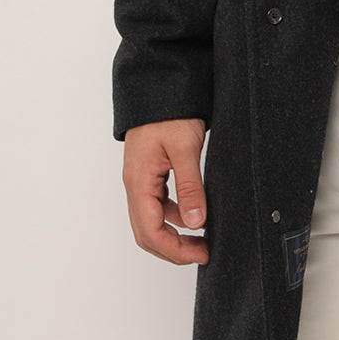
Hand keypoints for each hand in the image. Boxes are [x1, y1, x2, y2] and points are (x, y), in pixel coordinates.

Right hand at [122, 117, 209, 264]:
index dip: (175, 250)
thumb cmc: (170, 112)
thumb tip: (197, 223)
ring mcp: (141, 180)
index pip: (151, 232)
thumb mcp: (185, 149)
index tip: (202, 254)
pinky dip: (176, 215)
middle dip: (174, 248)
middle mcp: (135, 185)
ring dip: (175, 233)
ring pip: (152, 220)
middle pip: (147, 232)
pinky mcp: (150, 173)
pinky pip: (159, 204)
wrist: (161, 85)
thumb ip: (190, 187)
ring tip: (203, 236)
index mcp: (139, 182)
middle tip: (203, 252)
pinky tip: (195, 213)